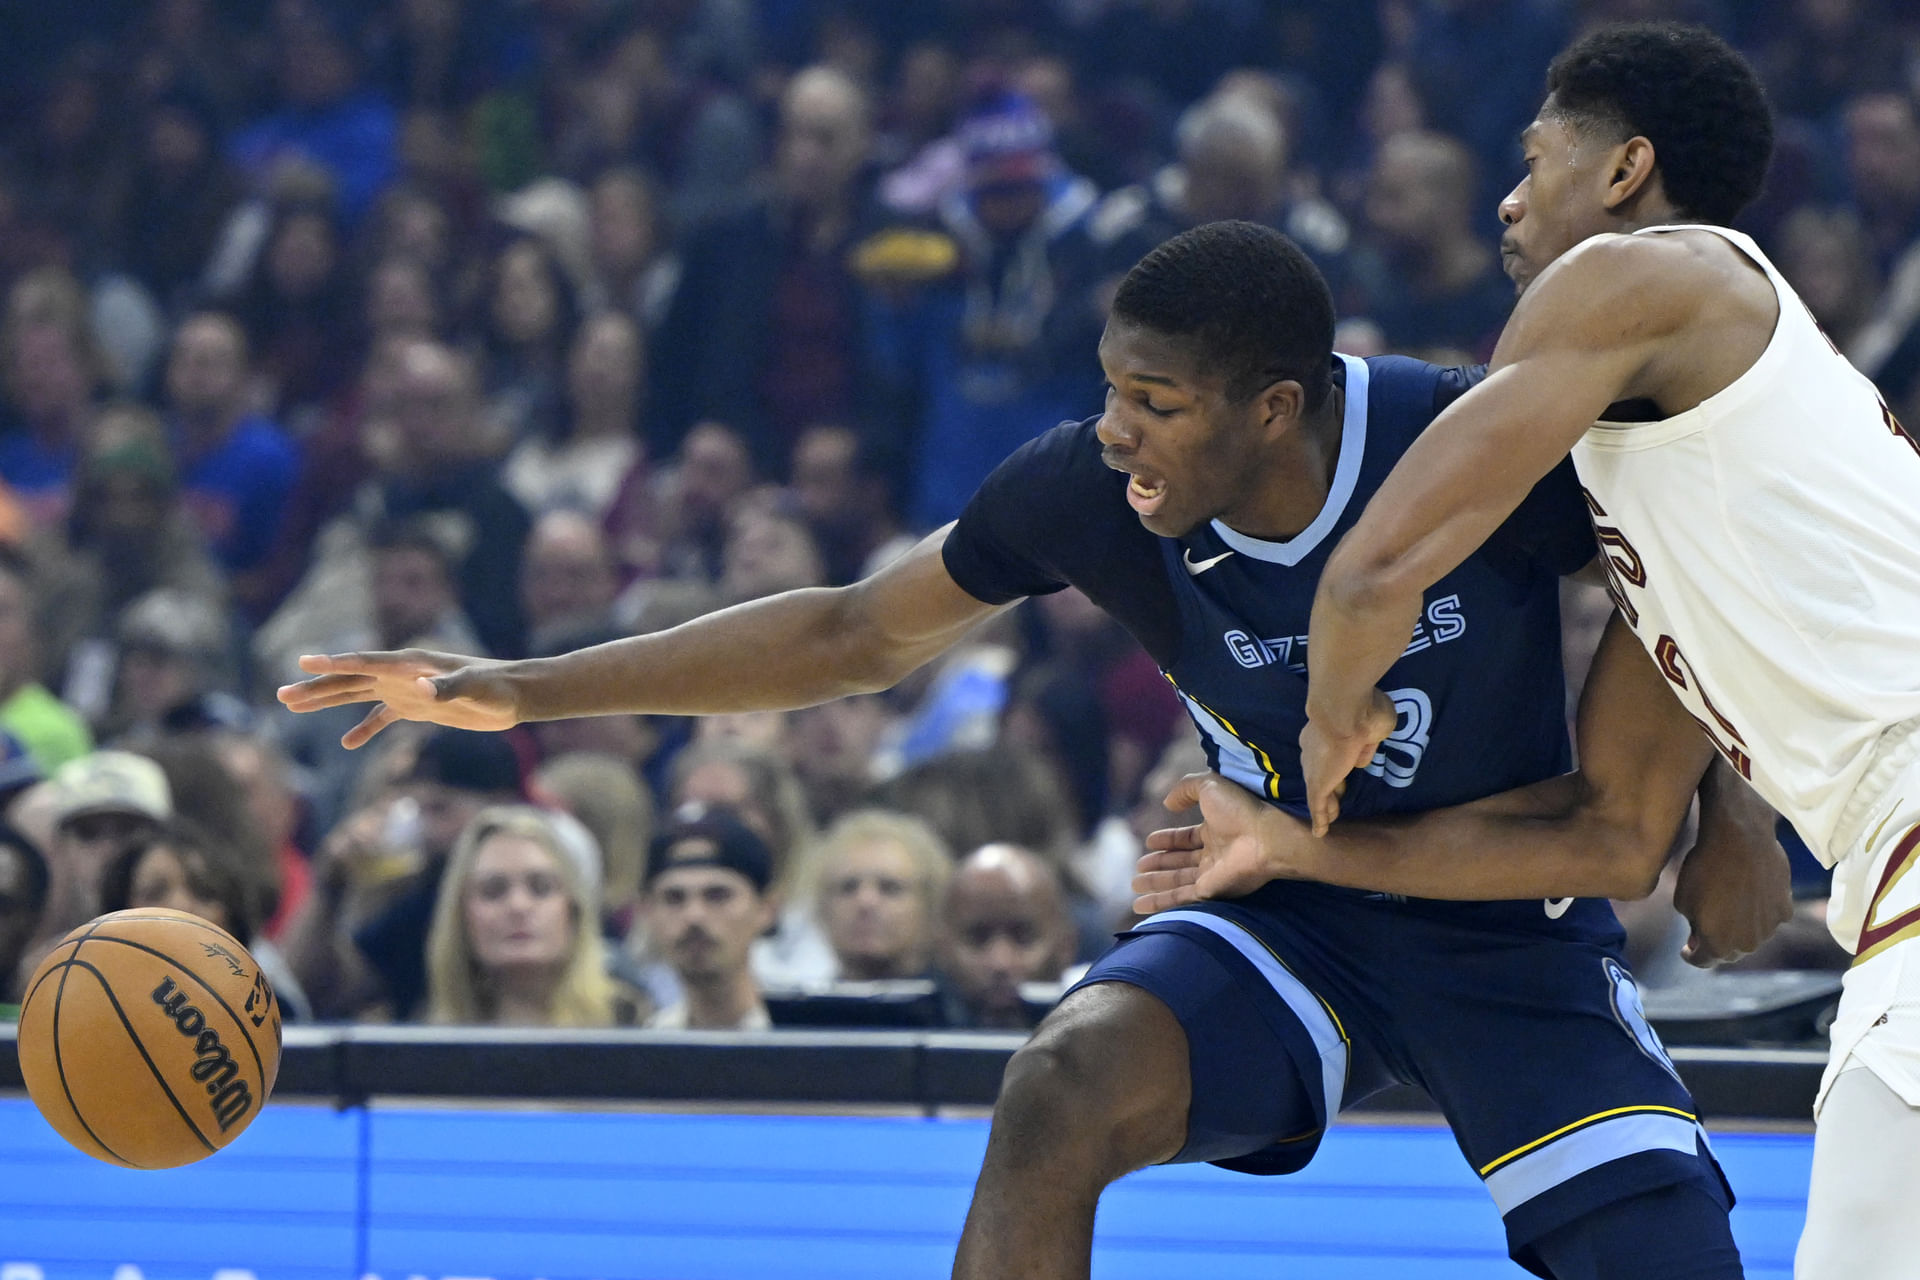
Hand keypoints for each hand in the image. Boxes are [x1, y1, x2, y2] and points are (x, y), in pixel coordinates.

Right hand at [277, 649, 521, 748]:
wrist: (514, 696)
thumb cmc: (496, 688)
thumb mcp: (475, 687)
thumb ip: (448, 688)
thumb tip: (421, 691)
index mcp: (411, 664)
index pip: (366, 662)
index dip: (335, 663)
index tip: (303, 663)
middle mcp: (402, 674)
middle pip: (351, 679)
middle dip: (316, 687)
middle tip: (280, 695)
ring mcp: (406, 691)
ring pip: (357, 695)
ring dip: (327, 701)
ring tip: (292, 706)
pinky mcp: (417, 708)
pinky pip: (382, 718)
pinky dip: (364, 730)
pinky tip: (346, 744)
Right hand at [1132, 773, 1314, 913]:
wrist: (1265, 836)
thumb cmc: (1241, 808)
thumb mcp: (1209, 785)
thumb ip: (1185, 789)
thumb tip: (1167, 804)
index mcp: (1216, 830)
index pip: (1187, 839)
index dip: (1168, 840)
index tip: (1149, 841)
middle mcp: (1214, 855)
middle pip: (1180, 863)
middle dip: (1159, 866)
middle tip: (1138, 869)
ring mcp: (1212, 875)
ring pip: (1177, 882)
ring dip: (1155, 884)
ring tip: (1135, 885)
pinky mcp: (1210, 892)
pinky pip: (1180, 898)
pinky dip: (1160, 902)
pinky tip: (1141, 904)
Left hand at [1300, 689, 1397, 835]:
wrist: (1344, 710)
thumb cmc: (1363, 710)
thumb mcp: (1373, 727)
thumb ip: (1368, 742)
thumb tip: (1361, 757)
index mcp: (1329, 731)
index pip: (1331, 750)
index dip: (1337, 761)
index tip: (1345, 768)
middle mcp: (1315, 748)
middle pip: (1321, 771)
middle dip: (1329, 784)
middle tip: (1336, 798)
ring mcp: (1315, 767)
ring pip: (1318, 789)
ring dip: (1325, 804)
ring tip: (1330, 818)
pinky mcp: (1317, 783)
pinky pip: (1317, 804)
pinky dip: (1319, 818)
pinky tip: (1320, 832)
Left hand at [1671, 806, 1793, 967]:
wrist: (1740, 839)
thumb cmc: (1703, 868)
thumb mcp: (1683, 900)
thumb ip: (1693, 925)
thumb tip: (1699, 938)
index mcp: (1718, 945)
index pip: (1703, 961)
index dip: (1692, 955)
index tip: (1687, 949)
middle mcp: (1747, 943)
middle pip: (1730, 952)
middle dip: (1716, 944)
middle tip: (1706, 930)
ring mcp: (1770, 928)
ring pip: (1752, 935)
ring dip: (1739, 928)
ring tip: (1728, 907)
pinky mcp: (1786, 909)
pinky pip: (1769, 917)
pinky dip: (1759, 912)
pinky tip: (1749, 895)